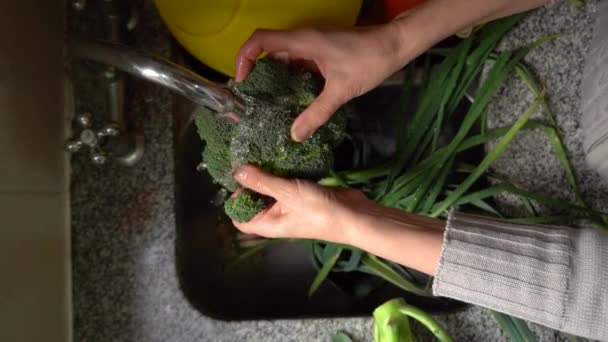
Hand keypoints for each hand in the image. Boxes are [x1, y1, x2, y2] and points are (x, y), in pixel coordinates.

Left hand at [231, 164, 445, 274]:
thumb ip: (262, 181)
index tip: (239, 177)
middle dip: (250, 181)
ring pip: (271, 189)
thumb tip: (236, 171)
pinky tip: (281, 155)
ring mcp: (290, 204)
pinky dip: (283, 171)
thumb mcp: (287, 193)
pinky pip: (286, 182)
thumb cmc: (318, 210)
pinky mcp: (303, 193)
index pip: (239, 217)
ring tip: (261, 152)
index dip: (235, 199)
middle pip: (254, 200)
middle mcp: (275, 215)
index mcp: (267, 223)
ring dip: (267, 174)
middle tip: (248, 156)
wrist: (354, 215)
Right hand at [235, 24, 411, 141]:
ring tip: (270, 105)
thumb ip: (316, 114)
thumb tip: (294, 135)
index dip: (244, 57)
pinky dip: (293, 79)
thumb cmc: (369, 61)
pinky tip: (295, 100)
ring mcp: (313, 45)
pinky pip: (299, 64)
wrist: (395, 46)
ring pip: (284, 59)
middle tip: (253, 100)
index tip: (242, 81)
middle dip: (257, 74)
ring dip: (276, 79)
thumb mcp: (340, 91)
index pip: (259, 40)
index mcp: (302, 41)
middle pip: (268, 52)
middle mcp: (303, 40)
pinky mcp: (322, 52)